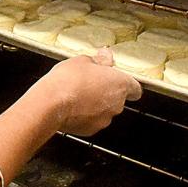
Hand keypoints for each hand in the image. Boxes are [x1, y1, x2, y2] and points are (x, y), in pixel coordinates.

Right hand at [25, 48, 140, 135]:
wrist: (52, 103)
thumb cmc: (68, 80)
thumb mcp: (83, 60)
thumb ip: (99, 60)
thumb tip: (106, 56)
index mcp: (120, 84)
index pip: (135, 88)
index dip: (127, 84)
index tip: (117, 80)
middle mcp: (117, 104)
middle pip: (118, 99)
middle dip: (106, 92)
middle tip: (90, 83)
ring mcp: (105, 119)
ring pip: (105, 111)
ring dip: (96, 105)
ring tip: (78, 95)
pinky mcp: (91, 130)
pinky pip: (92, 121)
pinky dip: (85, 116)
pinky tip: (72, 107)